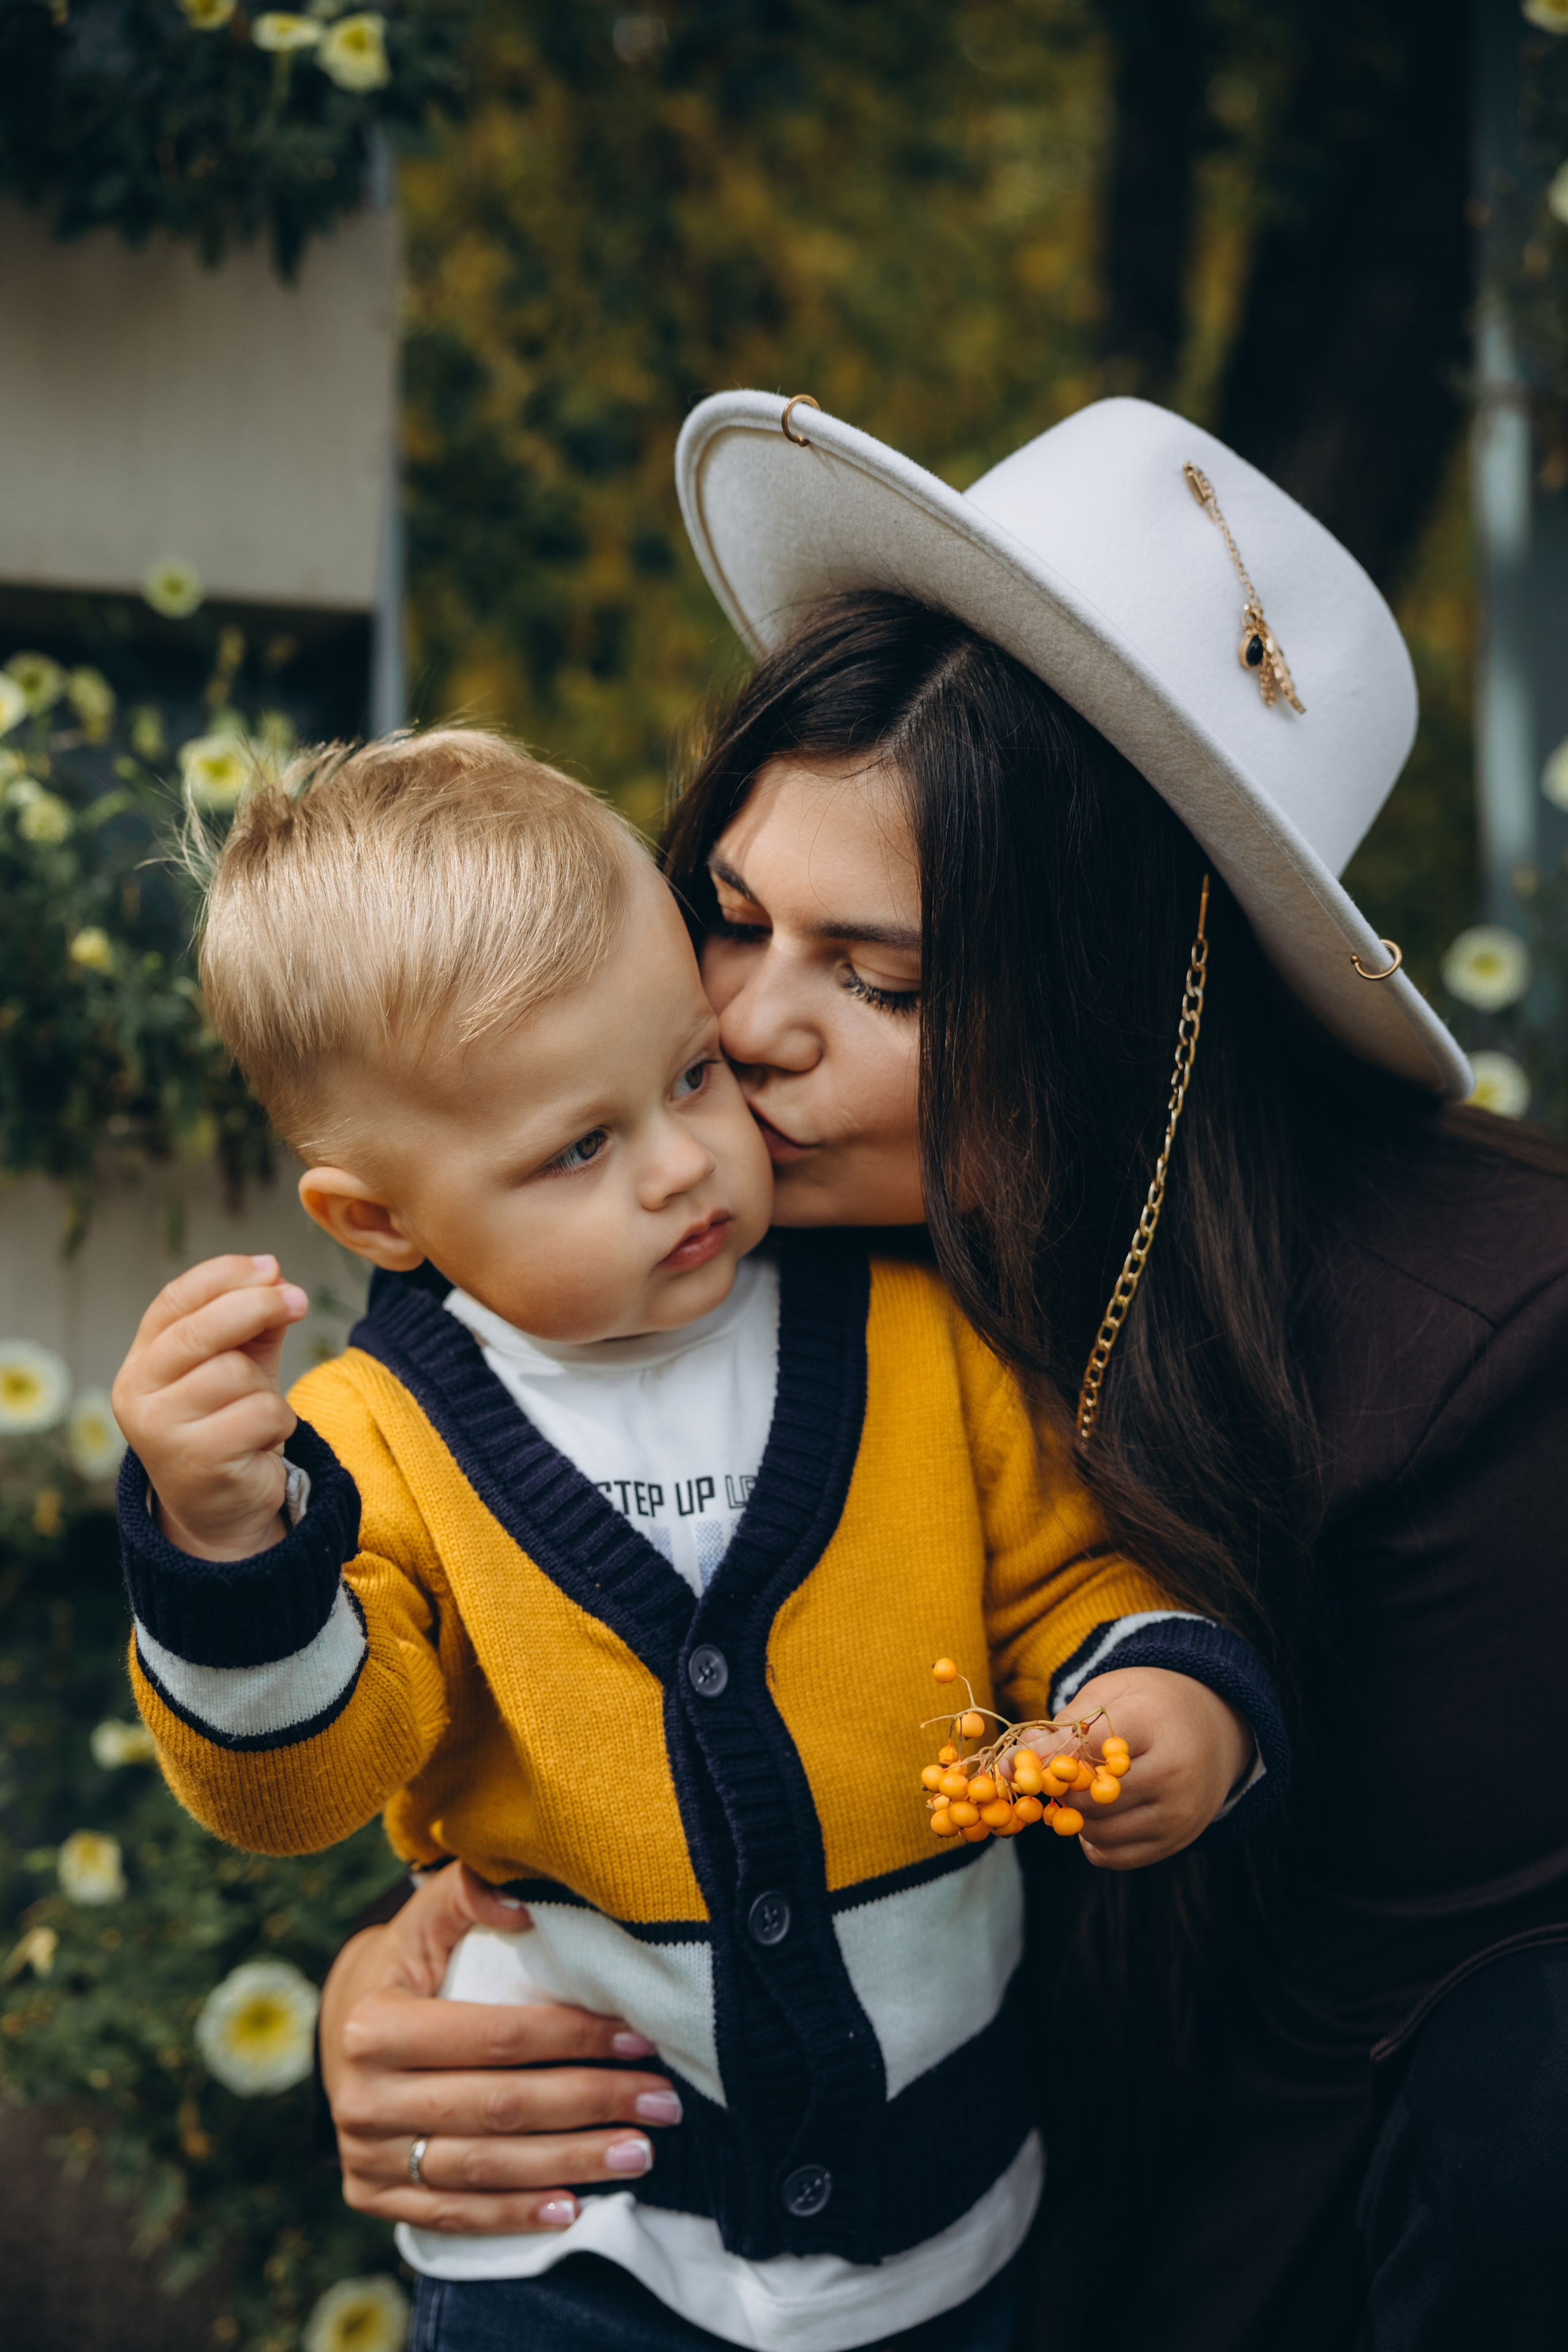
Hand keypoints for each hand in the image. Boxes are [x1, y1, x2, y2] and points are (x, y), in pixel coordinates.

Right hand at [111, 1254, 309, 1560]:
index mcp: (141, 1362)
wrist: (223, 1506)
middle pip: (198, 1330)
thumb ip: (252, 1322)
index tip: (270, 1266)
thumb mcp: (238, 1364)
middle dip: (256, 1306)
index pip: (173, 1301)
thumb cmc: (229, 1423)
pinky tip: (261, 1442)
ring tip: (256, 1414)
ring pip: (235, 1374)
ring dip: (266, 1388)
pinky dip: (278, 1422)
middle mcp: (137, 1395)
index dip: (223, 1275)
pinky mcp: (196, 1461)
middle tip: (298, 1299)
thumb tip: (275, 1273)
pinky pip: (260, 1414)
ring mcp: (160, 1431)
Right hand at [322, 1862, 683, 2234]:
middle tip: (661, 2104)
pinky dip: (515, 2214)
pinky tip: (571, 2208)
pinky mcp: (371, 2197)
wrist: (344, 2021)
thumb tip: (521, 1901)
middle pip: (498, 2108)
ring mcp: (365, 2157)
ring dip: (569, 2164)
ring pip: (484, 2169)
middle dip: (590, 2105)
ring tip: (638, 2153)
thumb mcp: (426, 1918)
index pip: (495, 2038)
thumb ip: (468, 1892)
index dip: (573, 2038)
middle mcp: (362, 2099)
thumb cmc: (408, 1961)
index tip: (639, 2039)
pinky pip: (453, 2215)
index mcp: (374, 2027)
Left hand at [1026, 1666, 1251, 1870]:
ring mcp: (1180, 1813)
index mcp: (1154, 1723)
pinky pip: (1115, 1856)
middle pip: (1090, 1798)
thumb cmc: (1150, 1703)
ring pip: (1100, 1832)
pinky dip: (1094, 1841)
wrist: (1217, 1725)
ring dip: (1074, 1818)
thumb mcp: (1109, 1694)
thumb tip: (1014, 1760)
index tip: (1010, 1766)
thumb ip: (1064, 1726)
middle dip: (1058, 1792)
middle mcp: (1174, 1773)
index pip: (1087, 1750)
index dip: (1043, 1761)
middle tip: (1045, 1780)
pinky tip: (1097, 1814)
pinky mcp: (1179, 1841)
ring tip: (1076, 1793)